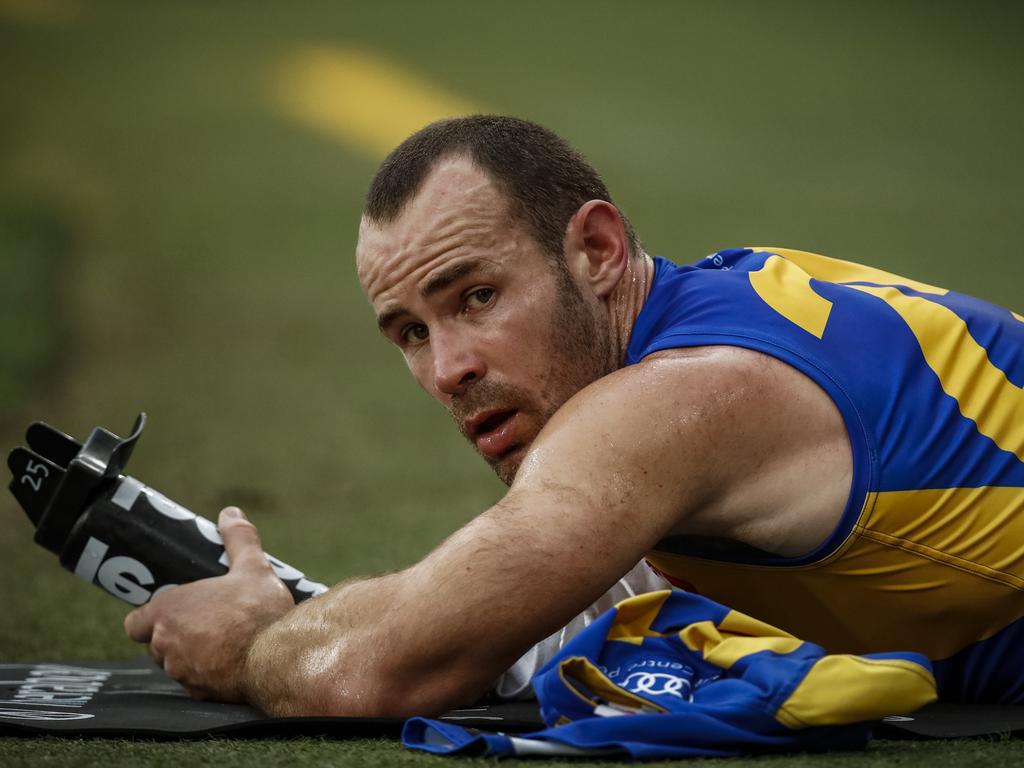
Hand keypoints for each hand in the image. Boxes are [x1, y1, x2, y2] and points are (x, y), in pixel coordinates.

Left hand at [123, 507, 294, 701]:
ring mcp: (181, 672)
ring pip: (175, 663)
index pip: (135, 622)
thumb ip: (238, 539)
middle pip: (156, 642)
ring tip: (222, 639)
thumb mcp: (253, 567)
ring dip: (191, 653)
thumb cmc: (258, 612)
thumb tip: (230, 513)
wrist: (277, 657)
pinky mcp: (199, 693)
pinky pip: (195, 682)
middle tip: (205, 619)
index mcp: (169, 611)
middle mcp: (166, 645)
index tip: (172, 611)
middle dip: (176, 633)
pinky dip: (208, 673)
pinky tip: (232, 659)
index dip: (149, 618)